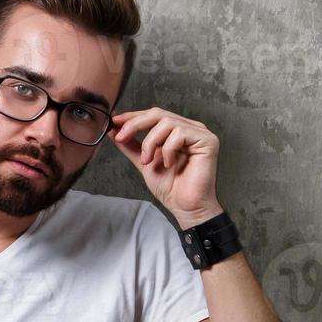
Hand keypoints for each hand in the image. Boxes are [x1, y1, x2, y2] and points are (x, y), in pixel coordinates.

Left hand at [111, 106, 222, 226]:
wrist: (184, 206)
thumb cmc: (171, 188)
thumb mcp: (144, 161)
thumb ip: (131, 145)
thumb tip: (113, 130)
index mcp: (177, 130)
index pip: (153, 115)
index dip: (133, 116)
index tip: (114, 122)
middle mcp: (190, 128)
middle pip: (158, 114)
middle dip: (135, 124)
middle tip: (121, 137)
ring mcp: (200, 133)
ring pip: (167, 122)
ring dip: (151, 142)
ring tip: (148, 161)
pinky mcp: (207, 141)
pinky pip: (180, 133)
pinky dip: (168, 149)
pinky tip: (169, 164)